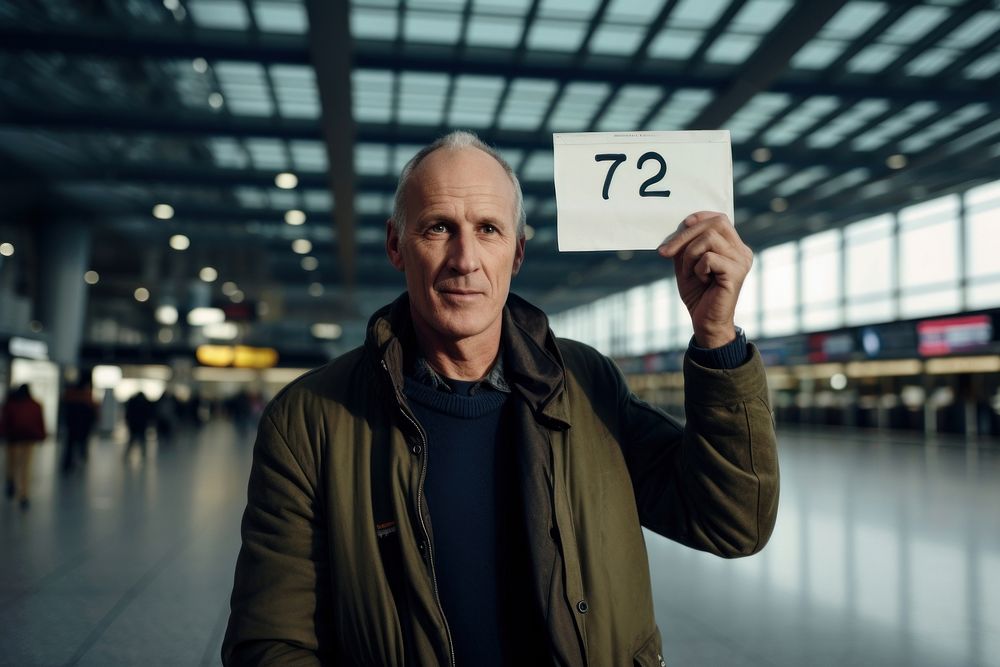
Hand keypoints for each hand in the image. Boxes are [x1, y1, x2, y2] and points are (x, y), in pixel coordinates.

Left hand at [657, 211, 752, 348]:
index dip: (700, 217)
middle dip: (685, 235)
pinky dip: (697, 268)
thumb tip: (681, 225)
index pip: (720, 219)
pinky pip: (709, 258)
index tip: (683, 224)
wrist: (705, 321)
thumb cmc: (697, 293)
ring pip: (709, 238)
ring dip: (689, 254)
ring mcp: (742, 261)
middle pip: (715, 223)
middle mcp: (742, 251)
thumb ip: (686, 244)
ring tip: (689, 272)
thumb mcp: (686, 263)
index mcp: (734, 246)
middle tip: (665, 252)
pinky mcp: (736, 273)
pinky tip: (702, 280)